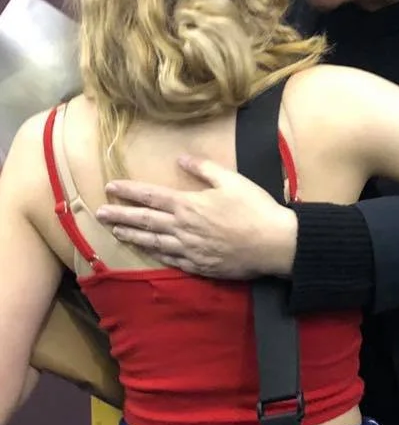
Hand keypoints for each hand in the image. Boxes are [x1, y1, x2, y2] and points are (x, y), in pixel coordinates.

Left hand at [95, 156, 297, 279]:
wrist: (273, 243)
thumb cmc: (254, 208)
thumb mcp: (231, 180)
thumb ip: (204, 168)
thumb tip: (181, 158)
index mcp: (189, 205)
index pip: (151, 196)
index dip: (129, 191)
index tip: (110, 188)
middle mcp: (183, 228)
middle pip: (144, 221)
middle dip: (120, 216)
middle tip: (98, 214)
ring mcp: (189, 250)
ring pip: (153, 242)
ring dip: (132, 237)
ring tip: (116, 233)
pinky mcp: (199, 265)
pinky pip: (170, 260)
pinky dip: (155, 254)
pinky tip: (147, 251)